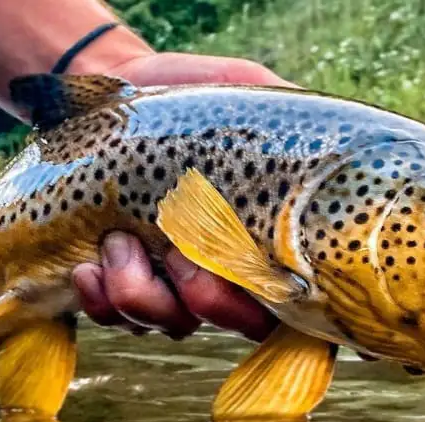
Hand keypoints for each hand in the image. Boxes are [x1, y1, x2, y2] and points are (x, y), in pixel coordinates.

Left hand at [72, 52, 292, 341]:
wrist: (117, 92)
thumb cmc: (192, 98)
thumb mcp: (250, 93)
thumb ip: (291, 122)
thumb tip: (333, 150)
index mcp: (267, 236)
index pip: (296, 296)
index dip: (274, 299)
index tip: (242, 264)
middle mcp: (230, 269)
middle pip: (241, 324)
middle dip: (207, 297)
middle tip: (175, 247)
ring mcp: (176, 285)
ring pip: (173, 324)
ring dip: (142, 291)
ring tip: (118, 240)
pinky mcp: (121, 285)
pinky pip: (116, 318)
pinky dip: (102, 299)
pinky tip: (90, 266)